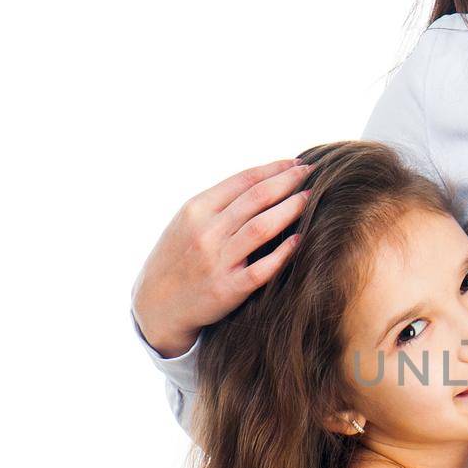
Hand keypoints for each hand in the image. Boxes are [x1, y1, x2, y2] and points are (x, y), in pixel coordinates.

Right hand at [131, 159, 311, 356]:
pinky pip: (261, 268)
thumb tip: (261, 181)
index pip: (243, 181)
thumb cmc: (178, 258)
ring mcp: (217, 261)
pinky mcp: (227, 289)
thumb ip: (219, 203)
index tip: (296, 162)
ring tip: (310, 199)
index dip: (274, 169)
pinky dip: (282, 253)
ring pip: (261, 227)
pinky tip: (299, 240)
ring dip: (290, 210)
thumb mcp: (187, 222)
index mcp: (196, 210)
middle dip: (288, 182)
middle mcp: (206, 232)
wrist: (156, 305)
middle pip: (256, 198)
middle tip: (312, 172)